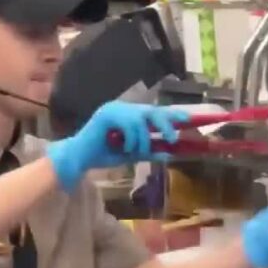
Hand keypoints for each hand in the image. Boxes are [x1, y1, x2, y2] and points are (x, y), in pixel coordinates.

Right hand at [46, 101, 188, 191]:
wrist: (79, 159)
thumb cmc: (101, 156)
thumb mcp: (130, 155)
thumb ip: (148, 152)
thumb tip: (168, 154)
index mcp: (128, 115)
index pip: (153, 112)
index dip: (171, 114)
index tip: (188, 119)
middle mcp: (122, 108)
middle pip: (151, 111)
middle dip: (164, 124)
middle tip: (172, 138)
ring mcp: (114, 109)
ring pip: (141, 120)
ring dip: (144, 140)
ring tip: (135, 152)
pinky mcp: (107, 114)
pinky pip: (130, 125)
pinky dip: (131, 140)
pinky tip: (122, 148)